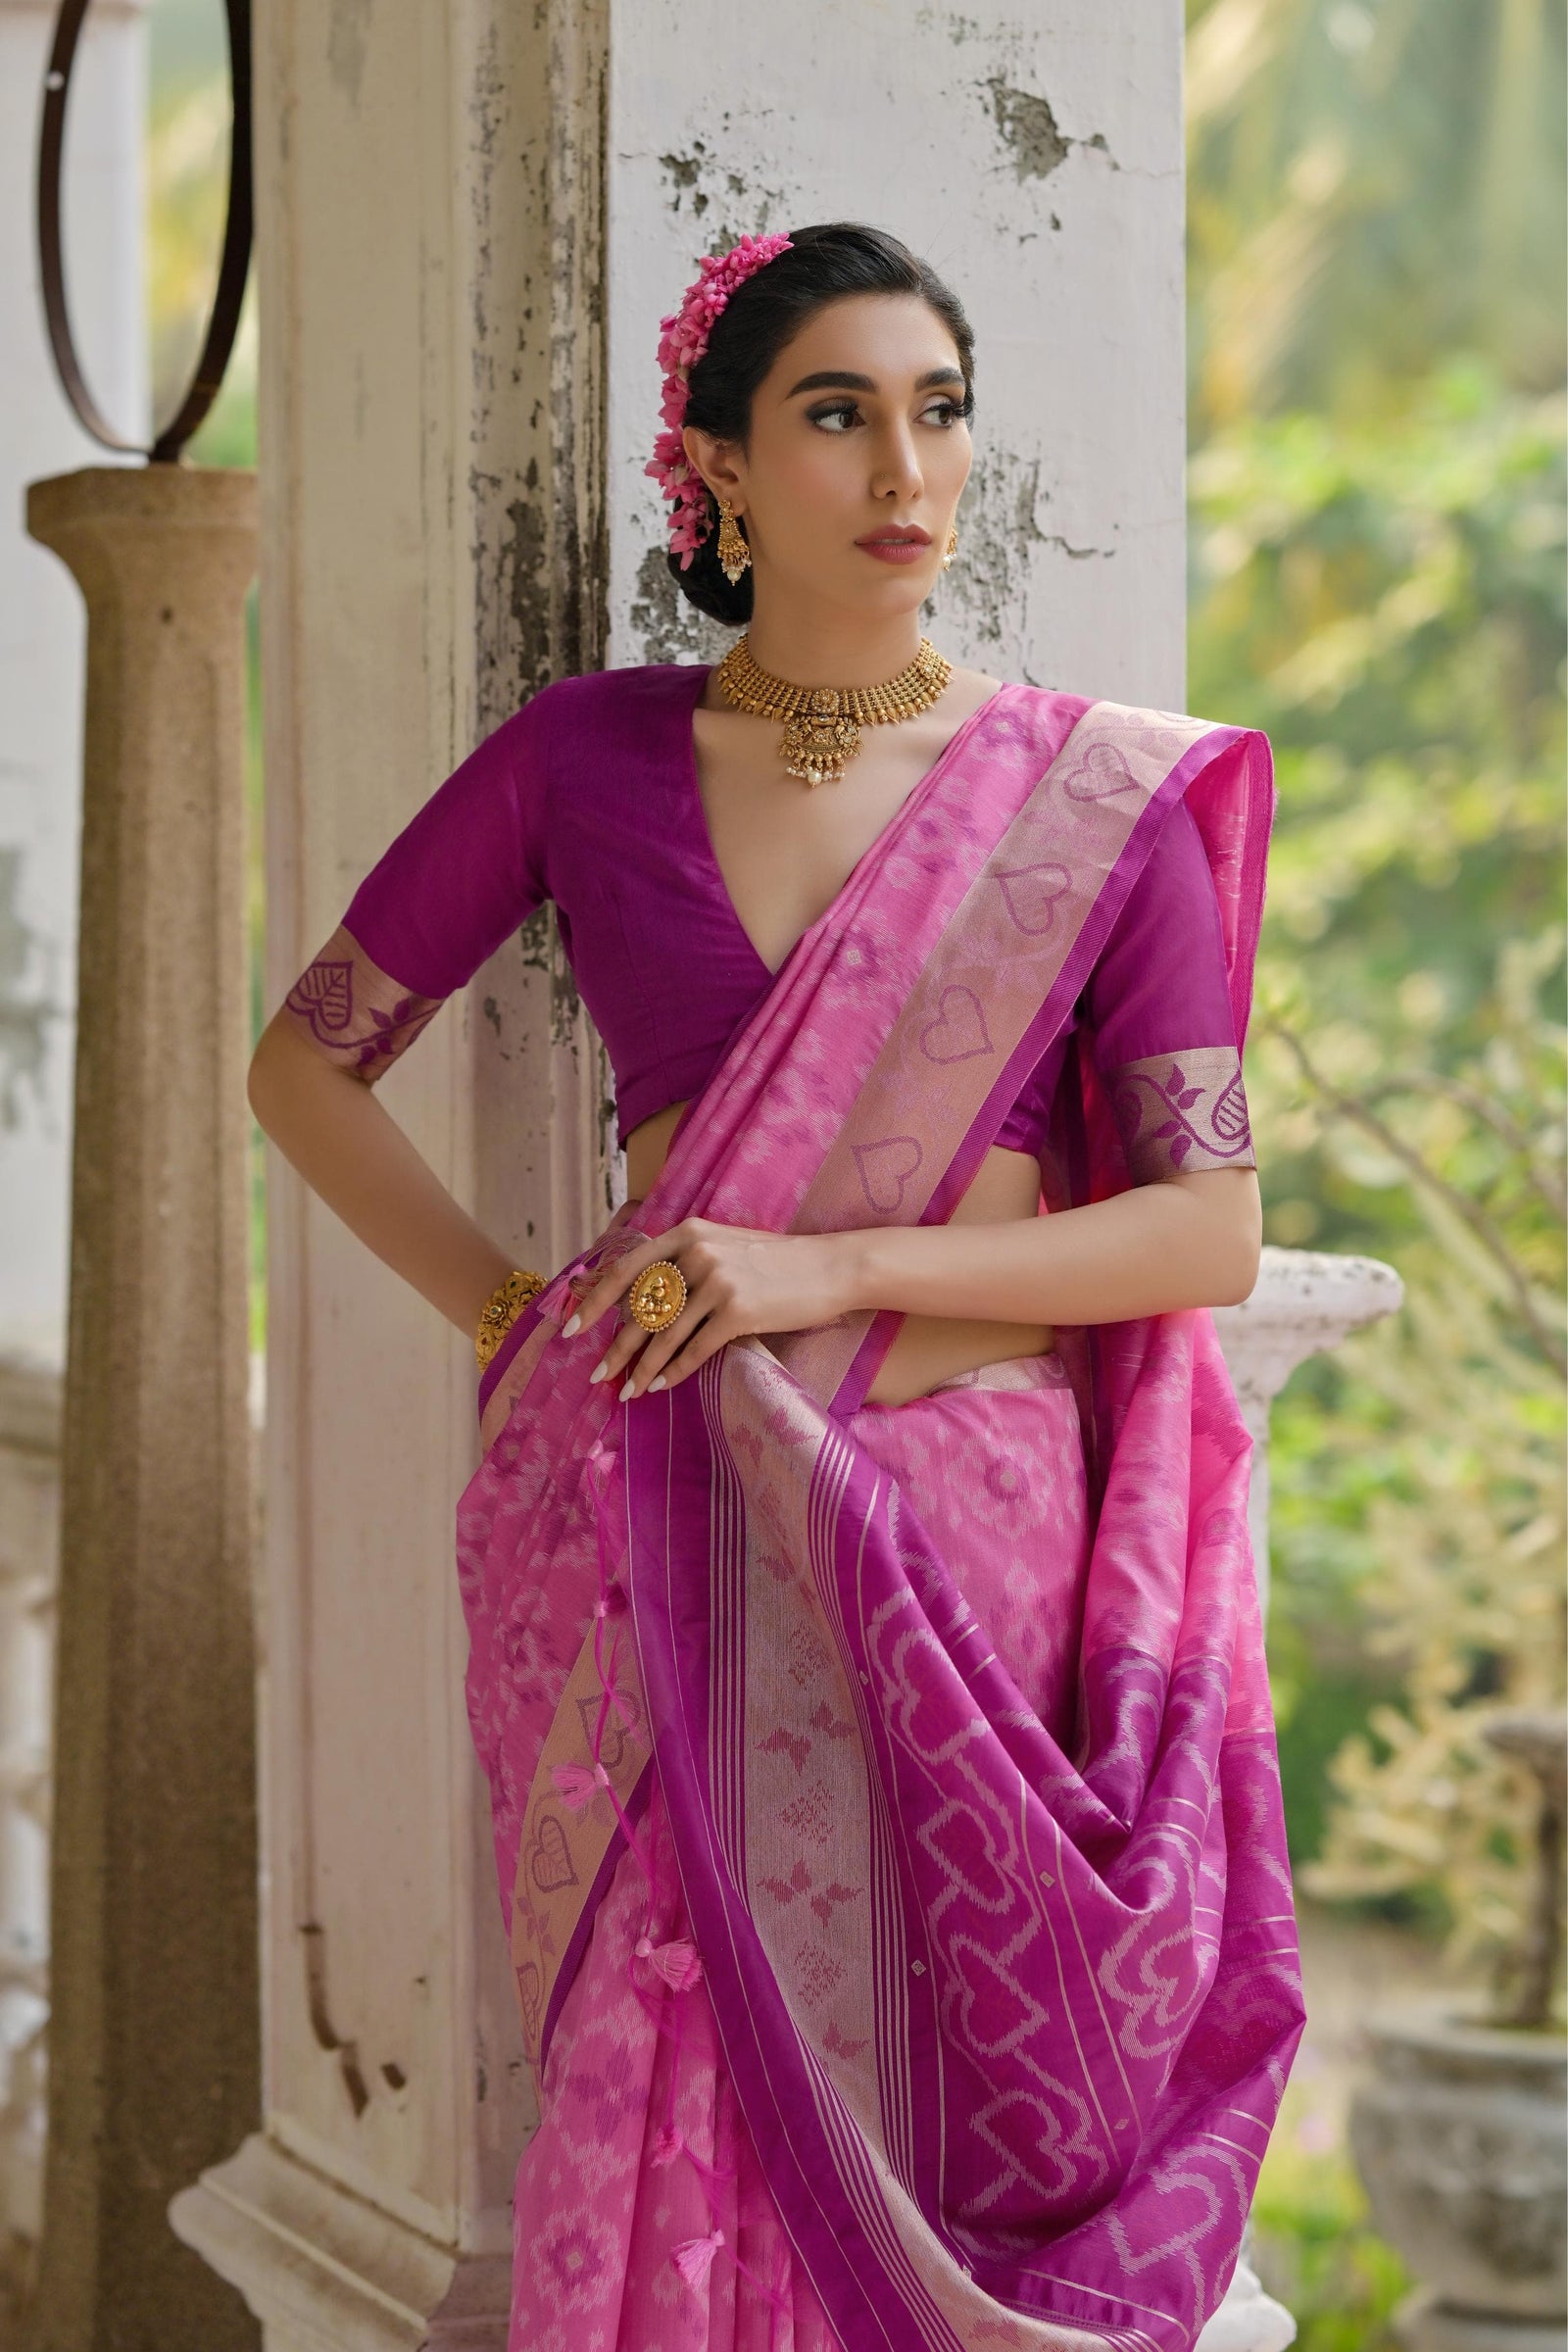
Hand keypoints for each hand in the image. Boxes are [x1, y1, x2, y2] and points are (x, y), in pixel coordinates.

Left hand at [559, 1218, 857, 1399]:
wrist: (831, 1267)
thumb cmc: (777, 1263)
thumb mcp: (725, 1247)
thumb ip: (685, 1264)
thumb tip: (641, 1300)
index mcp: (688, 1233)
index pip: (627, 1269)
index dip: (595, 1301)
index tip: (572, 1328)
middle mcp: (697, 1252)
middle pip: (640, 1309)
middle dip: (615, 1347)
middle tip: (595, 1375)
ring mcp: (717, 1280)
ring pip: (664, 1334)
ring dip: (641, 1368)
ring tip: (627, 1392)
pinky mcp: (738, 1310)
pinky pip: (694, 1349)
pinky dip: (674, 1371)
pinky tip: (661, 1386)